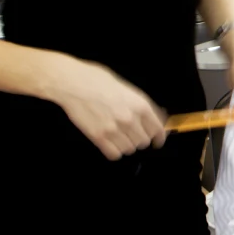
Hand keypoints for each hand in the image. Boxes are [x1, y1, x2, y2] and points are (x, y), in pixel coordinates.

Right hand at [44, 56, 166, 159]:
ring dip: (126, 145)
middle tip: (132, 135)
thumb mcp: (127, 88)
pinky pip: (114, 154)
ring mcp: (114, 129)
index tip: (157, 141)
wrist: (73, 83)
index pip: (158, 129)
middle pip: (143, 141)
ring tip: (119, 138)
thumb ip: (141, 104)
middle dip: (139, 139)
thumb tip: (154, 116)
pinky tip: (110, 145)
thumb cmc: (98, 80)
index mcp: (140, 105)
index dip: (159, 138)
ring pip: (129, 149)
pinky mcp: (98, 137)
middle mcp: (130, 119)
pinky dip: (114, 152)